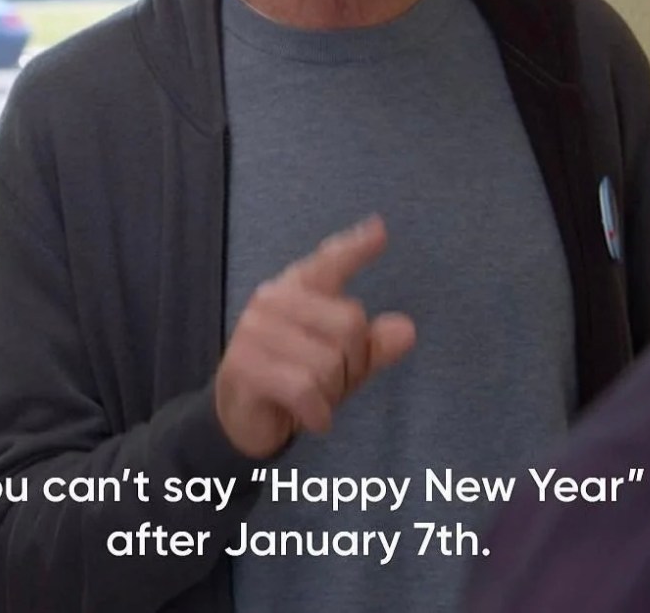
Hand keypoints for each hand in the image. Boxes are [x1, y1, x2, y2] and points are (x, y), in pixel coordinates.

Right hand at [215, 215, 415, 457]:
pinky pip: (305, 389)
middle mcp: (273, 299)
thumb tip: (407, 330)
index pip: (330, 262)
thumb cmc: (296, 378)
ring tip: (316, 398)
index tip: (380, 231)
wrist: (242, 416)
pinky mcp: (244, 365)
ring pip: (329, 363)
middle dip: (354, 365)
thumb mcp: (342, 362)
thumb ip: (372, 344)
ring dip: (332, 393)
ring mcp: (255, 331)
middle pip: (350, 324)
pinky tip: (314, 418)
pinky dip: (318, 412)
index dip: (355, 247)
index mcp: (297, 287)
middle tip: (333, 383)